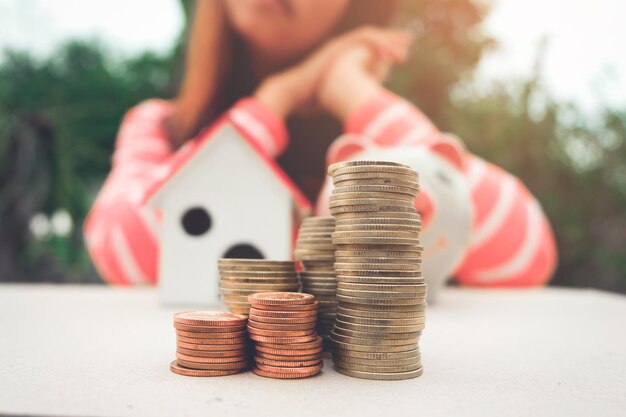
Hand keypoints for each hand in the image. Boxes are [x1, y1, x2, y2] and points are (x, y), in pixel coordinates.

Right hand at [254, 26, 411, 117]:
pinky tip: (390, 54)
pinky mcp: (338, 47)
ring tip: (403, 52)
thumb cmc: (310, 101)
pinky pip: (363, 39)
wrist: (294, 95)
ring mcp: (338, 45)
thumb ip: (348, 98)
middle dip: (391, 39)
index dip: (384, 49)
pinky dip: (378, 44)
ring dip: (388, 42)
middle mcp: (340, 48)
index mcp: (341, 58)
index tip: (399, 55)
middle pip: (371, 38)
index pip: (367, 48)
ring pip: (369, 36)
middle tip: (409, 42)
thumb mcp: (335, 98)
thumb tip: (361, 110)